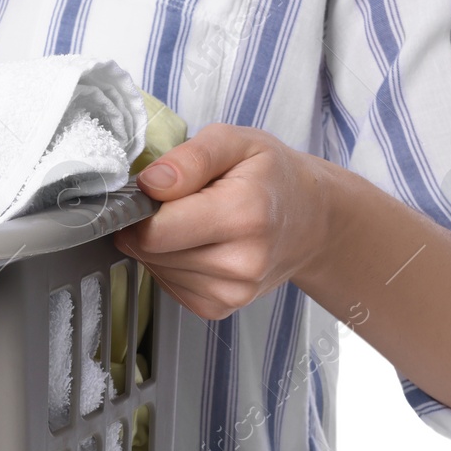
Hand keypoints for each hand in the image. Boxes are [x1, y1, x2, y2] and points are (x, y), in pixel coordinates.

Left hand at [115, 123, 332, 320]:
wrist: (312, 221)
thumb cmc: (271, 177)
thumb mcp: (237, 142)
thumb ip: (191, 157)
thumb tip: (149, 184)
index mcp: (243, 214)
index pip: (155, 230)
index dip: (139, 209)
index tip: (150, 193)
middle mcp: (241, 262)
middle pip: (151, 250)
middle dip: (149, 225)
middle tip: (179, 204)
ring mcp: (232, 292)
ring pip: (155, 269)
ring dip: (161, 246)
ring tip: (195, 223)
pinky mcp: (219, 308)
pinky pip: (167, 286)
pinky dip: (172, 265)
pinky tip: (198, 246)